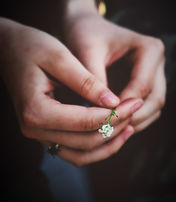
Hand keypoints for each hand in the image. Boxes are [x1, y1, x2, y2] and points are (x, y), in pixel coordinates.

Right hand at [0, 18, 142, 165]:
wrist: (9, 50)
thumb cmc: (32, 47)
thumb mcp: (59, 57)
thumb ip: (86, 81)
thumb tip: (113, 102)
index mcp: (36, 110)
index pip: (85, 122)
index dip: (114, 114)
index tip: (135, 101)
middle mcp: (34, 129)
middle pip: (85, 142)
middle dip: (115, 127)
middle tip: (136, 109)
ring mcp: (39, 134)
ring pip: (81, 154)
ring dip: (108, 144)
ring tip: (130, 126)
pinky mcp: (46, 132)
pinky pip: (74, 150)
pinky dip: (95, 145)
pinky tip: (113, 131)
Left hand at [62, 0, 165, 132]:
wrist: (85, 27)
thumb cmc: (85, 35)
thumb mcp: (86, 52)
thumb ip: (94, 80)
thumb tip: (101, 113)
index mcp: (150, 49)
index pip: (142, 86)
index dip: (124, 106)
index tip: (103, 119)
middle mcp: (157, 62)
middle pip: (155, 100)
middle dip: (133, 117)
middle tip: (108, 129)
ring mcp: (154, 74)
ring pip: (153, 107)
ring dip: (135, 121)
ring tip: (110, 130)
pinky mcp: (146, 84)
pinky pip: (146, 108)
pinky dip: (133, 118)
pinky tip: (113, 125)